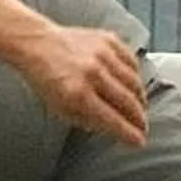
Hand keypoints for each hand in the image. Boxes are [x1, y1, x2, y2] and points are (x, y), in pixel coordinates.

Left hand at [17, 25, 150, 145]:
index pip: (114, 120)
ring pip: (135, 83)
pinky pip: (132, 62)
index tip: (139, 141)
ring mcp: (102, 54)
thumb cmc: (46, 77)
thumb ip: (89, 121)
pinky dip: (136, 76)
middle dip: (139, 119)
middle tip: (142, 127)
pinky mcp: (108, 40)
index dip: (130, 134)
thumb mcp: (61, 109)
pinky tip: (134, 85)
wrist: (38, 43)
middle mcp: (92, 73)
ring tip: (140, 108)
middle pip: (129, 102)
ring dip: (141, 99)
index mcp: (78, 94)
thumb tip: (115, 130)